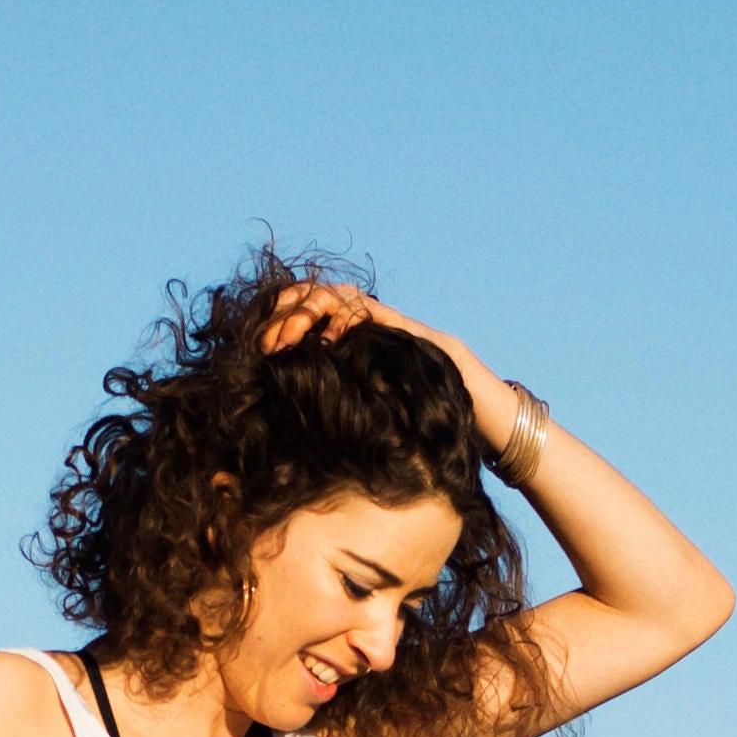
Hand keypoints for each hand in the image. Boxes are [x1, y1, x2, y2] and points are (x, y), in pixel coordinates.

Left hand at [259, 276, 513, 446]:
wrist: (476, 414)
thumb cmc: (423, 425)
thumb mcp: (366, 420)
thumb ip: (337, 417)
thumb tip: (292, 442)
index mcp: (350, 345)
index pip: (307, 317)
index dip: (280, 323)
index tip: (261, 347)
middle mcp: (364, 328)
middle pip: (314, 296)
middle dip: (286, 313)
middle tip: (269, 343)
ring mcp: (382, 323)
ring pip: (334, 294)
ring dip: (306, 311)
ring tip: (289, 338)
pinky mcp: (401, 327)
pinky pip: (363, 308)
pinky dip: (343, 316)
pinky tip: (329, 339)